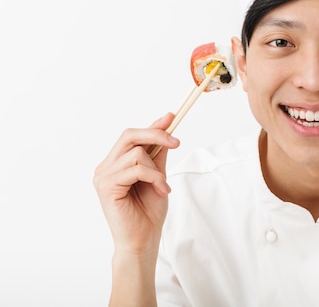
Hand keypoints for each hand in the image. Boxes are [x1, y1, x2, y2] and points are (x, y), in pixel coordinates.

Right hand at [93, 113, 179, 254]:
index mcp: (115, 163)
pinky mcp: (107, 187)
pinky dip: (154, 178)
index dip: (152, 125)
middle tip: (176, 142)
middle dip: (155, 134)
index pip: (131, 136)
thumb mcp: (158, 176)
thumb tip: (166, 127)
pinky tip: (160, 190)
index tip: (172, 117)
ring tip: (163, 186)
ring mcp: (103, 176)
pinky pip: (136, 170)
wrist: (143, 240)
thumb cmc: (148, 212)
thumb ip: (158, 154)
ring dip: (156, 169)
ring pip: (136, 153)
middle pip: (129, 135)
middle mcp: (105, 167)